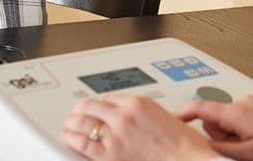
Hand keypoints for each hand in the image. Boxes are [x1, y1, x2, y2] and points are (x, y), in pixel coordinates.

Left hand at [62, 94, 219, 160]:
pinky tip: (68, 137)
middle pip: (91, 106)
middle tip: (75, 114)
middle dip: (81, 110)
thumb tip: (141, 120)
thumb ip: (148, 115)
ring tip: (68, 125)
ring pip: (83, 122)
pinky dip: (71, 139)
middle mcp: (125, 115)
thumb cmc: (185, 147)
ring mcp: (116, 134)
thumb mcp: (168, 118)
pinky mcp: (110, 154)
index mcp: (139, 103)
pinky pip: (82, 143)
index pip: (108, 97)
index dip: (98, 104)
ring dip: (72, 122)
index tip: (94, 108)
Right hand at [178, 95, 252, 160]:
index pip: (199, 108)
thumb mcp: (249, 156)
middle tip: (240, 150)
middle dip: (220, 135)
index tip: (169, 120)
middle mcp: (242, 102)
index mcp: (236, 111)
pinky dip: (244, 131)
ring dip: (234, 135)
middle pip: (213, 119)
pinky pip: (242, 119)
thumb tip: (203, 145)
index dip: (182, 114)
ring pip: (229, 121)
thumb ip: (221, 148)